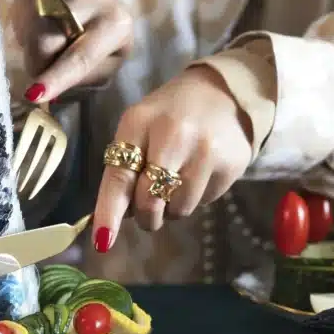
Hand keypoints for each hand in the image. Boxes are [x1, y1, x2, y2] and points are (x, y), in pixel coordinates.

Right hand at [11, 0, 132, 102]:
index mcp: (116, 22)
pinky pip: (21, 14)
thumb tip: (49, 88)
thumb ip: (84, 76)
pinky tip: (39, 26)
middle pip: (46, 45)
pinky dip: (26, 30)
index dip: (57, 77)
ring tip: (47, 45)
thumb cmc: (103, 40)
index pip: (81, 57)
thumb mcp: (107, 63)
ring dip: (31, 50)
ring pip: (30, 31)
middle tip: (48, 69)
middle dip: (40, 66)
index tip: (35, 95)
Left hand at [90, 65, 252, 251]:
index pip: (119, 176)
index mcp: (139, 122)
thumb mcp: (139, 128)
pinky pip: (203, 203)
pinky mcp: (230, 165)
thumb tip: (111, 222)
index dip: (109, 212)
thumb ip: (123, 169)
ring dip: (171, 208)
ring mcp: (205, 150)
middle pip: (148, 200)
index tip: (103, 241)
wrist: (223, 93)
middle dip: (145, 215)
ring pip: (178, 208)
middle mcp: (172, 134)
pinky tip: (198, 173)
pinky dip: (195, 198)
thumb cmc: (169, 116)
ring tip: (177, 181)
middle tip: (148, 210)